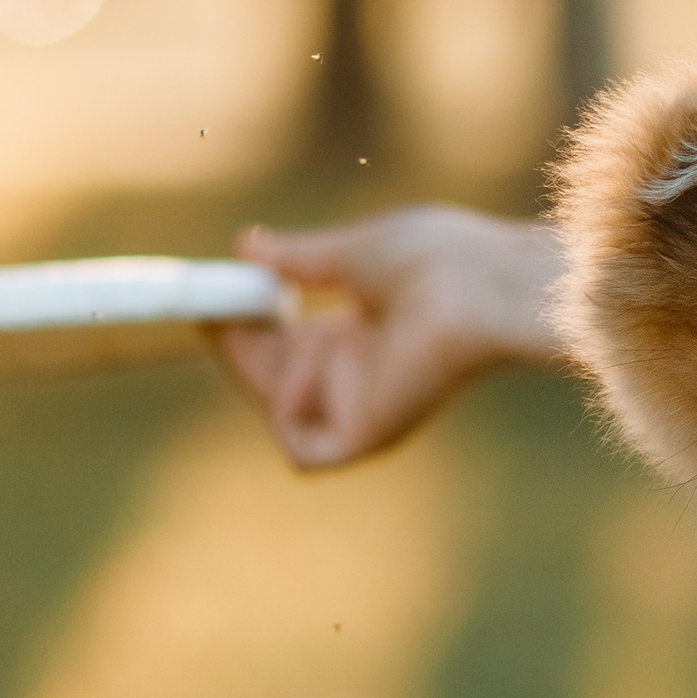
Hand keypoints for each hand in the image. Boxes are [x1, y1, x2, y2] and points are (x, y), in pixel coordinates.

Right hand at [215, 205, 565, 469]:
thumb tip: (247, 246)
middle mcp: (367, 377)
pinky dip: (285, 417)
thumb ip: (300, 257)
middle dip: (242, 346)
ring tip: (263, 322)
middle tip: (216, 307)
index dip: (255, 326)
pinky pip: (305, 451)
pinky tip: (304, 368)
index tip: (225, 294)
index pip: (296, 345)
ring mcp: (368, 409)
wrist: (480, 287)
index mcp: (371, 336)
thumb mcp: (352, 252)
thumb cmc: (438, 260)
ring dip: (259, 371)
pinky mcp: (370, 437)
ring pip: (284, 412)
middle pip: (280, 381)